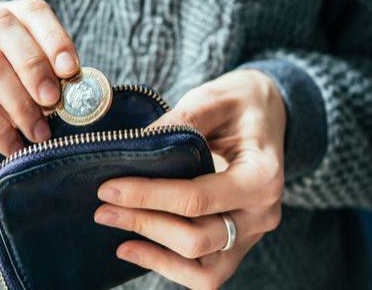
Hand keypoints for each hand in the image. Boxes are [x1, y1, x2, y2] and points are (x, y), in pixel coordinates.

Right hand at [0, 0, 77, 189]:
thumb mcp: (29, 98)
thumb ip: (50, 86)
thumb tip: (81, 90)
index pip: (29, 11)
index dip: (54, 37)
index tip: (71, 70)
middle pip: (2, 24)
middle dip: (34, 64)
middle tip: (54, 100)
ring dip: (20, 102)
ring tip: (39, 133)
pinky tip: (13, 148)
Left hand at [94, 70, 285, 288]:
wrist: (268, 114)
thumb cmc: (242, 104)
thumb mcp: (215, 99)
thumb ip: (181, 121)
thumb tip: (134, 147)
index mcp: (262, 177)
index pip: (198, 199)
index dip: (148, 197)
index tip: (109, 188)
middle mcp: (262, 214)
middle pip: (197, 239)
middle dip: (144, 223)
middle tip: (103, 208)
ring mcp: (251, 235)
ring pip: (202, 269)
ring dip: (154, 252)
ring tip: (116, 230)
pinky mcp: (237, 244)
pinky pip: (205, 273)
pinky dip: (168, 266)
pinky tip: (134, 248)